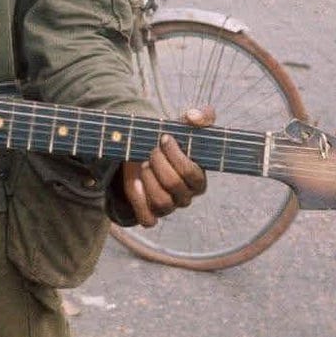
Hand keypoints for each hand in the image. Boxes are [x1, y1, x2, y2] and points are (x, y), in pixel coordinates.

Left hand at [118, 106, 214, 226]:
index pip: (190, 172)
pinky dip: (140, 204)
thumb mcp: (184, 126)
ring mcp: (169, 206)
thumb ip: (200, 117)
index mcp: (198, 179)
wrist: (144, 153)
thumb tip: (193, 117)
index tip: (164, 138)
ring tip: (143, 164)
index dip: (175, 155)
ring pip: (161, 202)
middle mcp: (186, 196)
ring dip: (148, 179)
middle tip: (152, 150)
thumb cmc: (169, 141)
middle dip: (158, 162)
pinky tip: (136, 184)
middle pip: (173, 184)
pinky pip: (148, 219)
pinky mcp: (151, 213)